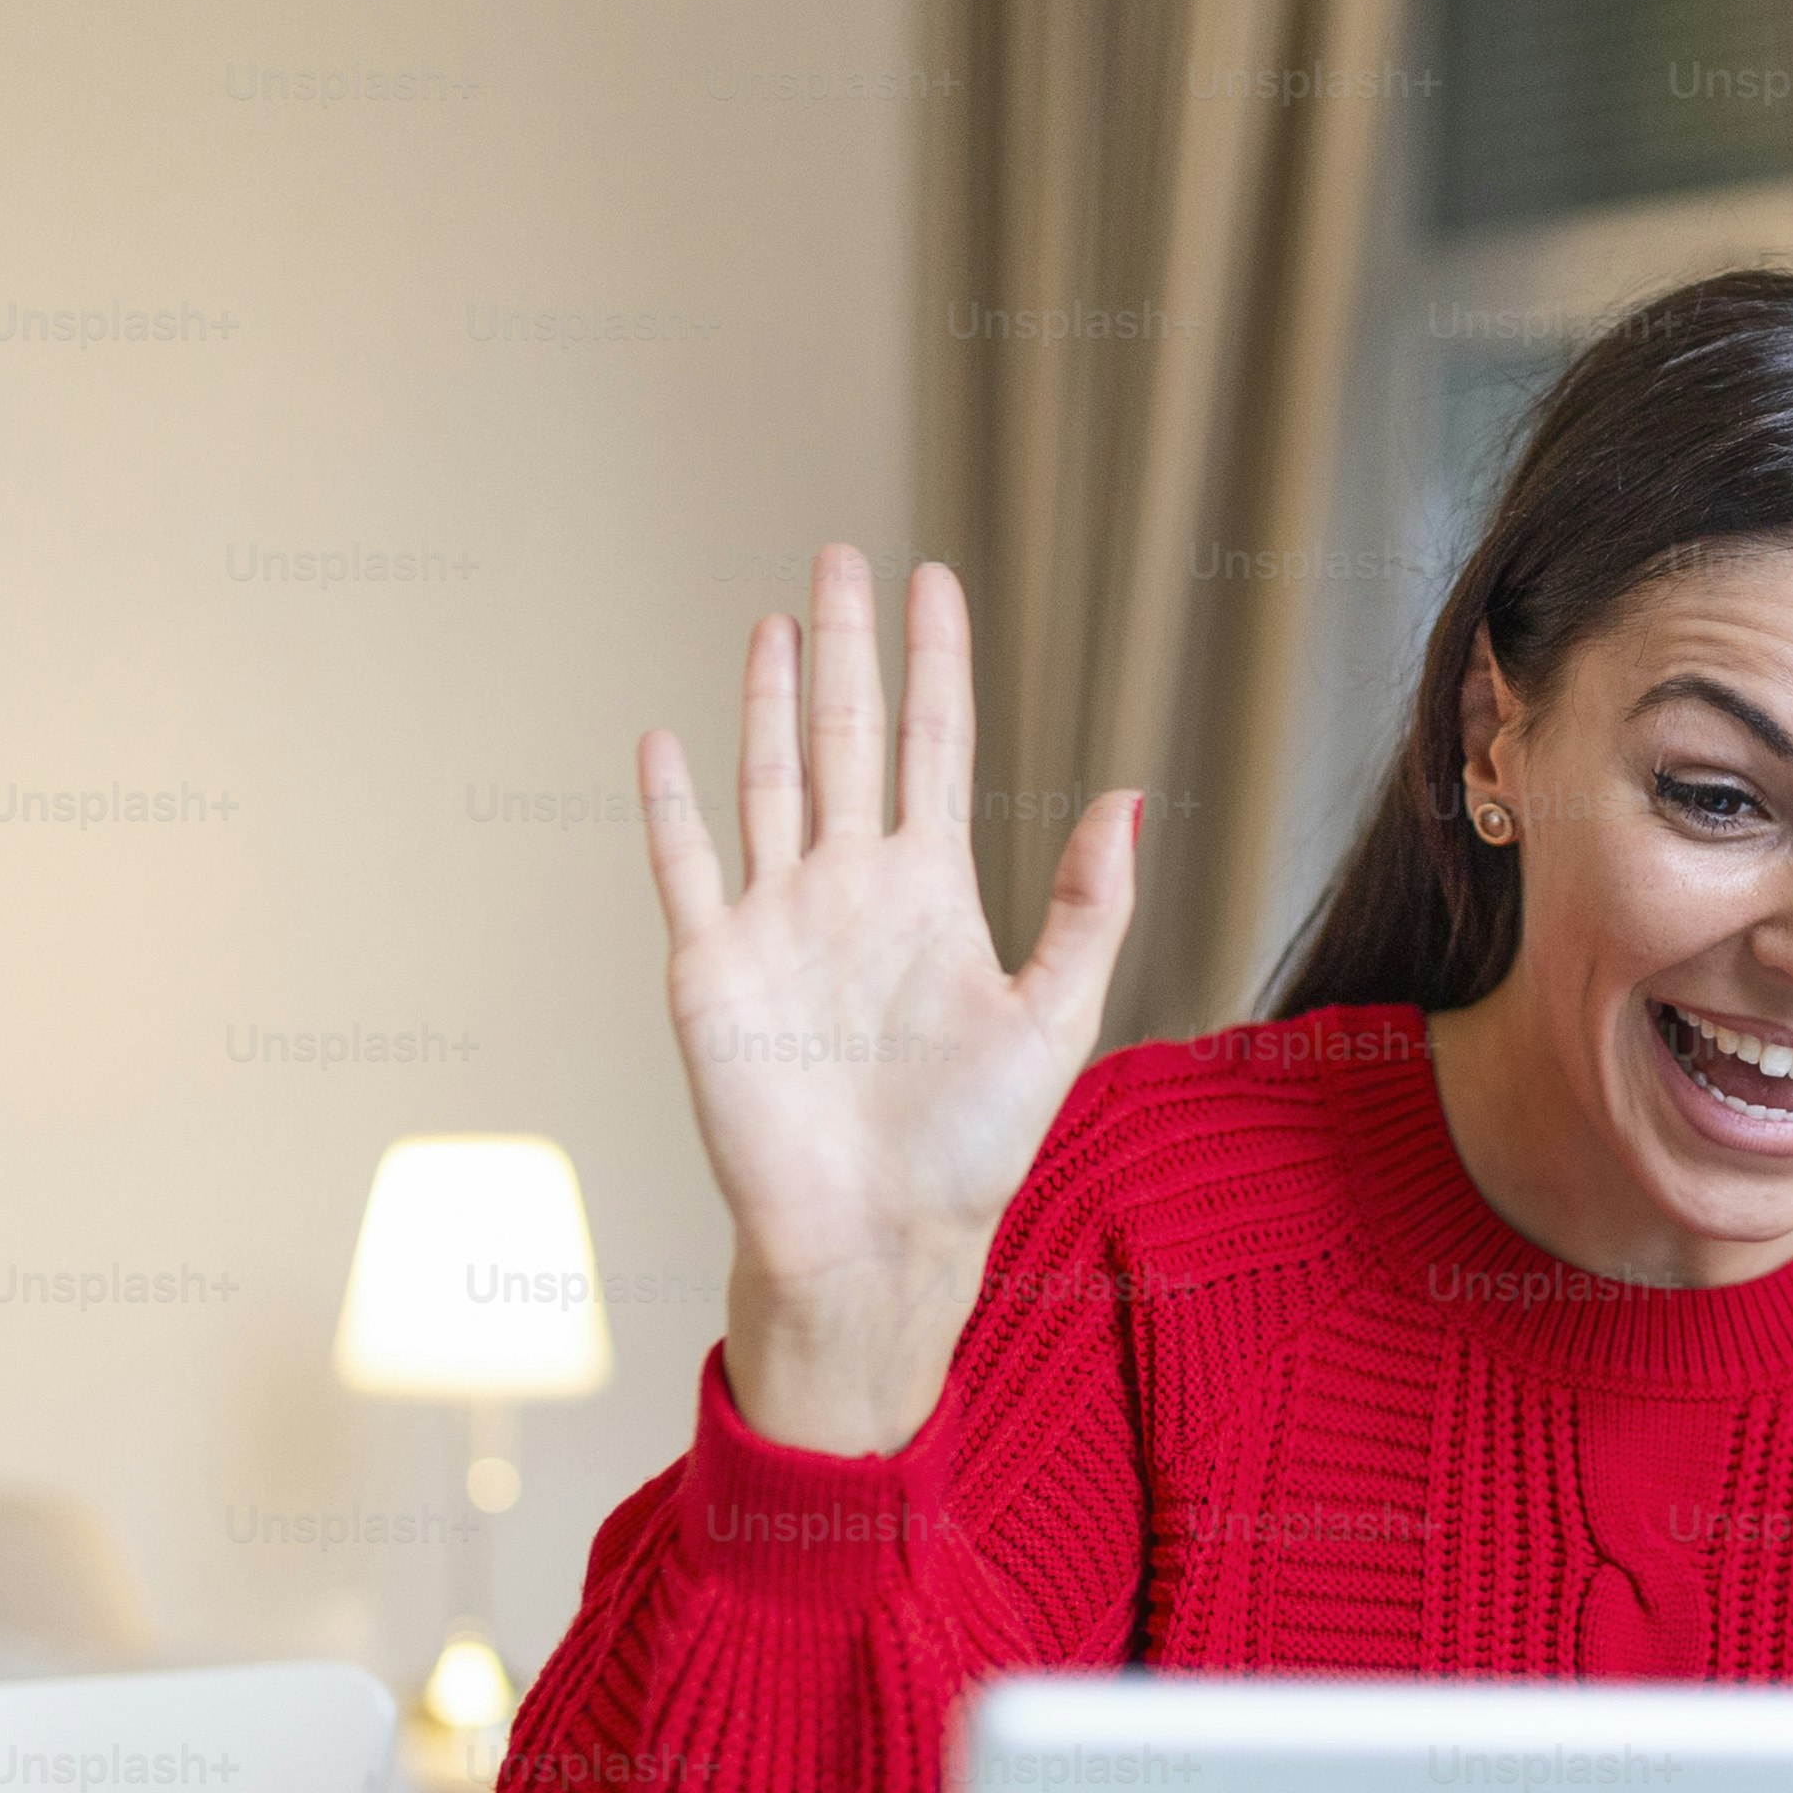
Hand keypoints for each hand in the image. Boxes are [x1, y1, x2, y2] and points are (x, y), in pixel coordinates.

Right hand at [640, 543, 1139, 1456]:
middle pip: (848, 738)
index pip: (934, 747)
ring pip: (770, 780)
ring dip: (770, 701)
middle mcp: (851, 890)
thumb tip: (1127, 795)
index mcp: (932, 894)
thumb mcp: (1052, 1017)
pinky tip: (665, 737)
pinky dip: (670, 804)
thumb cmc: (969, 1148)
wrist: (876, 1237)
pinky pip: (685, 866)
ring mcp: (777, 922)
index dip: (936, 662)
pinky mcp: (712, 968)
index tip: (935, 576)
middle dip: (848, 648)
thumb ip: (1088, 905)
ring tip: (776, 620)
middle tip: (842, 555)